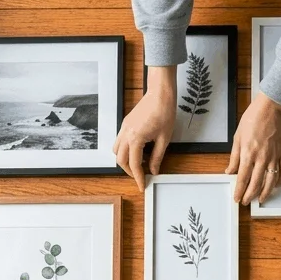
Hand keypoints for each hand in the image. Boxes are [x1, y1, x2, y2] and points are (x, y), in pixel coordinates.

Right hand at [113, 66, 176, 189]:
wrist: (160, 94)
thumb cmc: (164, 111)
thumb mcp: (164, 138)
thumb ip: (158, 156)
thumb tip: (154, 170)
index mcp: (135, 138)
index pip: (134, 164)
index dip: (138, 177)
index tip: (142, 185)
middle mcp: (126, 133)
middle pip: (120, 159)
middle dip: (129, 171)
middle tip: (141, 176)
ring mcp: (124, 128)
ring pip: (116, 150)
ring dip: (125, 160)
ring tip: (139, 164)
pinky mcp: (125, 124)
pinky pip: (119, 141)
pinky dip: (125, 150)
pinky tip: (138, 151)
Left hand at [226, 93, 280, 204]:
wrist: (270, 108)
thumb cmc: (253, 119)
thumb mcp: (237, 137)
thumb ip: (234, 157)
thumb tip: (230, 170)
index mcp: (248, 154)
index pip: (242, 179)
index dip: (239, 191)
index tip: (237, 198)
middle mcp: (262, 158)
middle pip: (256, 183)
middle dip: (250, 195)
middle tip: (246, 201)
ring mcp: (274, 157)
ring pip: (271, 181)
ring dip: (266, 193)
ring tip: (261, 199)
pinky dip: (279, 181)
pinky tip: (275, 185)